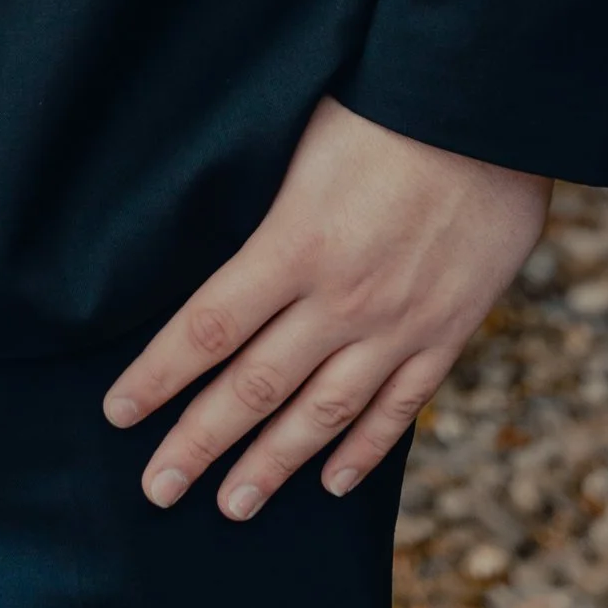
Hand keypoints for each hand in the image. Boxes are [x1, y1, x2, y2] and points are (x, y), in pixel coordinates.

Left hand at [104, 93, 548, 519]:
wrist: (488, 108)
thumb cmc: (384, 102)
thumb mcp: (302, 143)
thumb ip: (267, 211)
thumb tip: (220, 252)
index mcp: (294, 244)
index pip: (207, 327)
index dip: (159, 376)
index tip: (119, 412)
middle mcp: (341, 298)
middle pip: (255, 386)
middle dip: (200, 442)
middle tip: (159, 489)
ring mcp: (398, 323)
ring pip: (323, 411)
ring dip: (273, 463)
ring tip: (233, 505)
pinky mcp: (448, 331)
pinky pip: (399, 404)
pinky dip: (363, 448)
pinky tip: (331, 481)